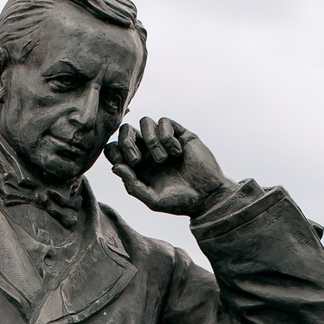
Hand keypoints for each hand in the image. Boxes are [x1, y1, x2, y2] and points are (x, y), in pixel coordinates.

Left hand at [103, 117, 229, 216]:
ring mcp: (163, 141)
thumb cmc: (180, 202)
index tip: (126, 164)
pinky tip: (177, 152)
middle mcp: (148, 151)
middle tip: (137, 160)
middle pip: (126, 131)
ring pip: (145, 122)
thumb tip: (115, 166)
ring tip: (162, 159)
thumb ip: (132, 185)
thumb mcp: (152, 199)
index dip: (114, 151)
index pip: (115, 148)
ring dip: (150, 140)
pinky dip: (167, 136)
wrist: (209, 197)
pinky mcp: (179, 134)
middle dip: (126, 142)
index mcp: (137, 166)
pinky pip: (164, 121)